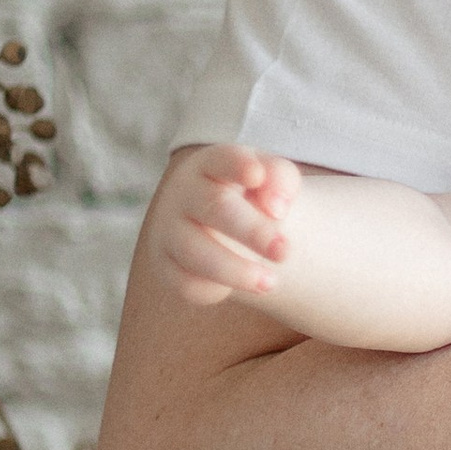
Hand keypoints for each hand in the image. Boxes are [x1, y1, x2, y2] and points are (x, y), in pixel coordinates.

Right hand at [156, 144, 304, 307]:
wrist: (217, 223)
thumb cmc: (250, 194)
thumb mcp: (270, 178)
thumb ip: (281, 180)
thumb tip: (276, 208)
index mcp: (212, 165)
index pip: (223, 159)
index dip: (238, 165)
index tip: (256, 175)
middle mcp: (185, 194)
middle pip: (216, 208)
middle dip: (253, 231)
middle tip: (285, 252)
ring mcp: (169, 230)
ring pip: (196, 252)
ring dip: (236, 270)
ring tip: (271, 283)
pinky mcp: (165, 264)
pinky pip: (186, 283)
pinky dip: (214, 289)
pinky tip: (237, 287)